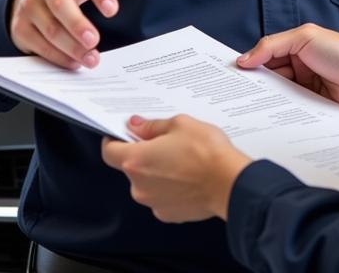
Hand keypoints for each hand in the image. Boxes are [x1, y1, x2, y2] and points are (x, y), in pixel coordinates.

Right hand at [9, 0, 164, 68]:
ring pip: (48, 26)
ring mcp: (29, 0)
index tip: (113, 10)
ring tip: (90, 58)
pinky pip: (37, 43)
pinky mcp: (21, 22)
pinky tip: (74, 62)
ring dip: (70, 46)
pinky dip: (56, 56)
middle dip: (77, 24)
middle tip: (95, 41)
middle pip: (59, 1)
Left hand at [101, 115, 250, 222]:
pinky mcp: (168, 214)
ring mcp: (153, 203)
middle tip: (166, 142)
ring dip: (157, 171)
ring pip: (147, 182)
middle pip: (131, 167)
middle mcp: (139, 186)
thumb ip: (153, 126)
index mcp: (137, 160)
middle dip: (144, 154)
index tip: (123, 133)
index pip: (109, 152)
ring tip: (183, 160)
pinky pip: (161, 196)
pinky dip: (170, 187)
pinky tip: (188, 177)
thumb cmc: (206, 151)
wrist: (229, 183)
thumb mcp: (180, 124)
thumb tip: (136, 126)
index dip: (113, 140)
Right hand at [237, 23, 338, 112]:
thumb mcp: (304, 38)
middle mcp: (300, 68)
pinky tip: (268, 120)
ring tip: (246, 112)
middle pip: (270, 78)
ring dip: (267, 102)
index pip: (266, 57)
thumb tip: (244, 59)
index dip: (249, 65)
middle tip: (233, 98)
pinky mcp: (312, 108)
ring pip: (279, 96)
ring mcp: (306, 89)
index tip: (229, 76)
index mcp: (296, 48)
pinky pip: (292, 111)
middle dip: (255, 86)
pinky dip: (281, 115)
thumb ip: (272, 45)